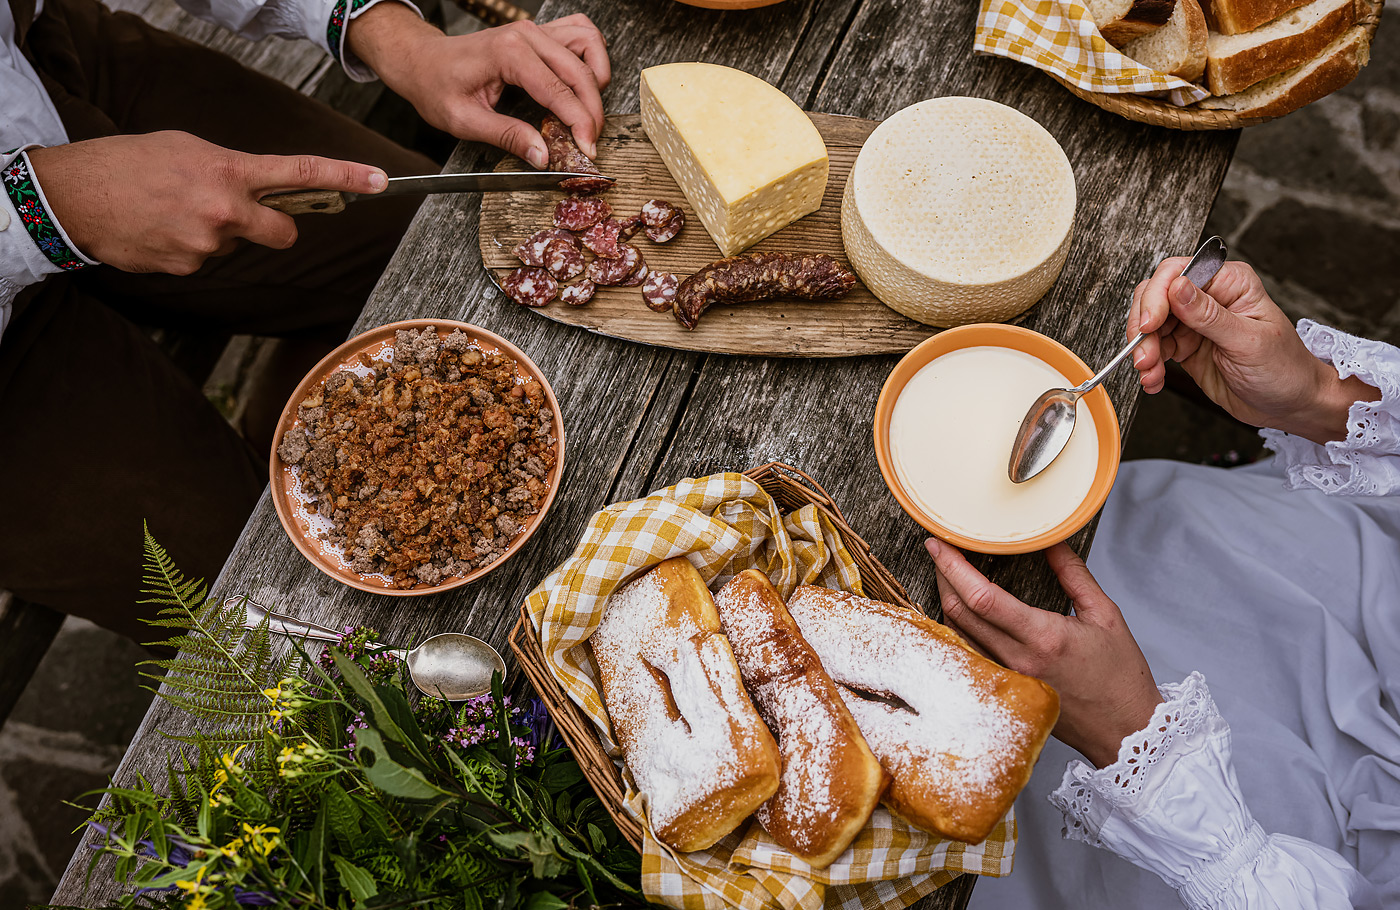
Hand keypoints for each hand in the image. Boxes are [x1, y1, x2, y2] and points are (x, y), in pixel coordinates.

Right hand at [27, 132, 386, 274]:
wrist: (75, 196)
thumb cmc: (131, 163)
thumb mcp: (189, 149)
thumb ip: (233, 171)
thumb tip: (259, 191)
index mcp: (229, 171)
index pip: (300, 174)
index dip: (345, 177)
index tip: (380, 180)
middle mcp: (226, 211)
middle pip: (284, 233)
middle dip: (275, 228)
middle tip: (242, 213)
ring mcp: (208, 245)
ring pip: (237, 245)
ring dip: (218, 233)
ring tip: (174, 211)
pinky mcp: (189, 268)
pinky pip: (207, 259)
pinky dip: (190, 247)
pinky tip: (161, 230)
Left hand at [348, 4, 609, 167]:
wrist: (421, 61)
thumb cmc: (436, 86)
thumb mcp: (465, 121)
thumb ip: (507, 136)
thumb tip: (543, 156)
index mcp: (507, 54)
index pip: (558, 90)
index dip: (579, 122)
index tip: (589, 149)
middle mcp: (525, 35)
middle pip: (579, 70)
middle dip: (592, 110)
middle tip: (591, 141)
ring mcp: (534, 30)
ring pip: (588, 44)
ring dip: (597, 77)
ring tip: (589, 111)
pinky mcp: (537, 34)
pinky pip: (579, 34)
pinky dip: (591, 56)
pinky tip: (585, 82)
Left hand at [925, 538, 1161, 768]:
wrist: (1125, 730)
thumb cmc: (1120, 676)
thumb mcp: (1105, 615)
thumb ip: (1074, 575)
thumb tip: (1051, 541)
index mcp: (1043, 637)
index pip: (982, 598)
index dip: (954, 567)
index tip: (939, 544)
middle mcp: (1018, 660)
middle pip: (960, 612)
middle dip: (943, 575)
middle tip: (940, 549)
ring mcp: (1007, 678)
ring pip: (957, 633)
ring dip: (946, 599)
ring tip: (947, 572)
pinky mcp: (1005, 690)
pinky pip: (968, 653)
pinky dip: (957, 626)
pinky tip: (960, 608)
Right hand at [1128, 257, 1377, 443]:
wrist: (1290, 404)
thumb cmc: (1284, 369)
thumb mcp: (1248, 341)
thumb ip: (1209, 315)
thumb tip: (1177, 287)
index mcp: (1230, 283)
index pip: (1178, 272)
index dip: (1157, 296)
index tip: (1150, 324)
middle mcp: (1209, 297)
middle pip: (1156, 297)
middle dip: (1145, 327)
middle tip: (1144, 355)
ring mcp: (1195, 322)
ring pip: (1150, 325)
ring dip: (1143, 350)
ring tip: (1150, 372)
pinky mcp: (1185, 346)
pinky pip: (1155, 348)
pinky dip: (1149, 366)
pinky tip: (1154, 380)